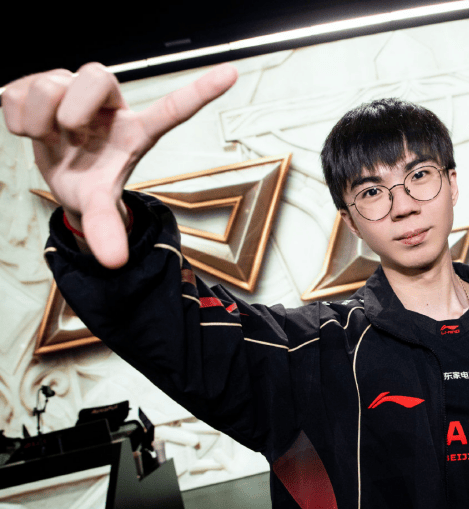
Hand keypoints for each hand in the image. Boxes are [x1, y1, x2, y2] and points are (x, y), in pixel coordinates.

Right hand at [2, 62, 237, 267]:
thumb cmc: (91, 182)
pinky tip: (31, 129)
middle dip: (73, 108)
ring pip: (50, 82)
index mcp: (136, 130)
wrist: (59, 173)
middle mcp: (109, 102)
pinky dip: (15, 116)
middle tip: (68, 134)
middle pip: (94, 75)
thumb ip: (107, 228)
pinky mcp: (39, 82)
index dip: (202, 90)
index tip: (233, 73)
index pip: (174, 108)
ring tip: (49, 138)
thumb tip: (114, 261)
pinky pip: (16, 90)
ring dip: (40, 119)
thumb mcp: (100, 206)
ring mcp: (74, 86)